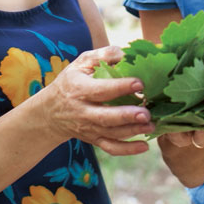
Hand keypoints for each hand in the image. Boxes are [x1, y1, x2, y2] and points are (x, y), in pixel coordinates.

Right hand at [36, 46, 154, 155]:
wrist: (51, 112)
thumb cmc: (72, 81)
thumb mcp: (81, 63)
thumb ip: (102, 55)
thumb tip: (125, 53)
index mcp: (79, 90)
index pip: (100, 90)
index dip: (120, 87)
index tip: (140, 83)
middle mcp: (83, 111)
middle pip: (105, 117)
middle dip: (126, 116)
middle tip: (146, 113)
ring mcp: (89, 128)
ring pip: (111, 133)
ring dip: (132, 131)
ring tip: (151, 125)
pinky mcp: (94, 139)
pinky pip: (111, 148)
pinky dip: (128, 150)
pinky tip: (145, 146)